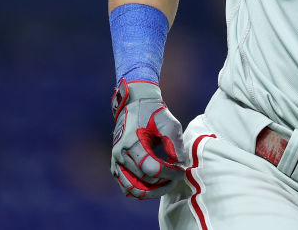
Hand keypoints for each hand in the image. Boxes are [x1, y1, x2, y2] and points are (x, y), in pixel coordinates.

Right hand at [110, 79, 187, 198]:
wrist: (135, 105)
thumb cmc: (154, 113)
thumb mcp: (169, 123)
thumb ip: (174, 143)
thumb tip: (179, 163)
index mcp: (132, 144)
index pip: (151, 169)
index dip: (169, 173)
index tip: (181, 171)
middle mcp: (120, 156)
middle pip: (143, 181)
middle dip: (163, 182)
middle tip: (177, 177)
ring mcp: (116, 162)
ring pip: (132, 190)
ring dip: (151, 192)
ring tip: (167, 184)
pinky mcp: (116, 166)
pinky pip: (126, 187)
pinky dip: (140, 190)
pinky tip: (156, 184)